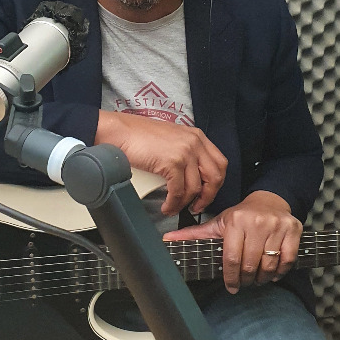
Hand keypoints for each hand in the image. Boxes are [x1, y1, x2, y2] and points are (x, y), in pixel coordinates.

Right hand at [96, 110, 226, 215]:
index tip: (207, 193)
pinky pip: (178, 191)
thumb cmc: (138, 135)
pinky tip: (166, 206)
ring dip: (184, 203)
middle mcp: (195, 142)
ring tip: (174, 208)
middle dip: (207, 196)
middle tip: (196, 206)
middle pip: (215, 176)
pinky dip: (173, 203)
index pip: (219, 163)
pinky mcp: (172, 163)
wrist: (120, 132)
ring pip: (196, 188)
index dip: (215, 183)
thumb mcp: (171, 139)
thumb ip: (185, 152)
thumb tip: (190, 177)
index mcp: (197, 136)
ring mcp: (185, 152)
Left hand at [163, 191, 301, 293]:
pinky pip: (288, 259)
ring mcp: (277, 226)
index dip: (231, 278)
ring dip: (263, 278)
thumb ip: (194, 234)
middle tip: (245, 282)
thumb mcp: (217, 223)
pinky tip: (273, 272)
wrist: (269, 200)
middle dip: (246, 279)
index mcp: (236, 221)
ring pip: (269, 264)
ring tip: (258, 279)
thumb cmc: (241, 216)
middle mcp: (257, 222)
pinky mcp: (293, 229)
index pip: (232, 258)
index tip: (232, 287)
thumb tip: (166, 240)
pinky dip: (280, 271)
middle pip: (250, 264)